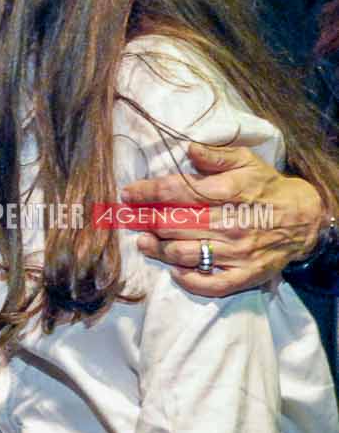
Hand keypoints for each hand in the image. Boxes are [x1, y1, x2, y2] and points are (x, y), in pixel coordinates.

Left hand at [120, 144, 321, 295]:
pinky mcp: (244, 274)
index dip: (146, 192)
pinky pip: (208, 283)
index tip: (128, 193)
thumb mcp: (246, 162)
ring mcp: (237, 252)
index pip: (176, 191)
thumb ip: (216, 156)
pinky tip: (174, 269)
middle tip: (128, 219)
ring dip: (157, 249)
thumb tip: (187, 149)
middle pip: (172, 224)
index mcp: (228, 192)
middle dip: (144, 220)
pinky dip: (187, 279)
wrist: (304, 219)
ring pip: (183, 253)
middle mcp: (230, 223)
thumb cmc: (266, 188)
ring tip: (144, 242)